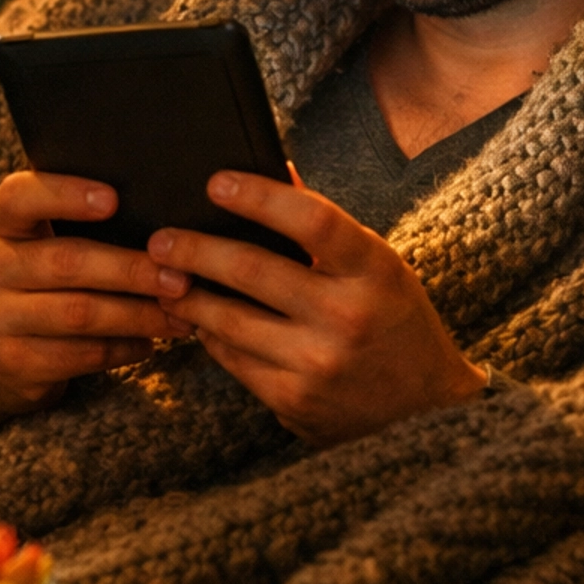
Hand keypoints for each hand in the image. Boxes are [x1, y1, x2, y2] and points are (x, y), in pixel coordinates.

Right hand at [0, 171, 174, 450]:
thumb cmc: (35, 279)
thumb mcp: (35, 240)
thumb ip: (74, 217)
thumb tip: (162, 213)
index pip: (22, 197)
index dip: (66, 195)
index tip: (114, 199)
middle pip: (67, 262)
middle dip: (132, 270)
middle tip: (180, 277)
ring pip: (81, 314)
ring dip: (139, 315)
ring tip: (181, 314)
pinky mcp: (13, 362)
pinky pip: (82, 354)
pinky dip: (124, 348)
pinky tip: (151, 343)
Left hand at [147, 170, 484, 446]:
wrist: (424, 413)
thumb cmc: (395, 322)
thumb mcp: (378, 266)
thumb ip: (325, 225)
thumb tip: (275, 170)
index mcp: (375, 271)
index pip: (312, 221)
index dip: (259, 197)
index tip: (216, 182)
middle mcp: (347, 317)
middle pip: (251, 270)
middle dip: (194, 249)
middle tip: (159, 239)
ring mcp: (317, 364)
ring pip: (228, 320)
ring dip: (188, 296)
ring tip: (164, 278)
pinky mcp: (293, 401)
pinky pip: (233, 359)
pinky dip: (210, 335)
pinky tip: (199, 319)